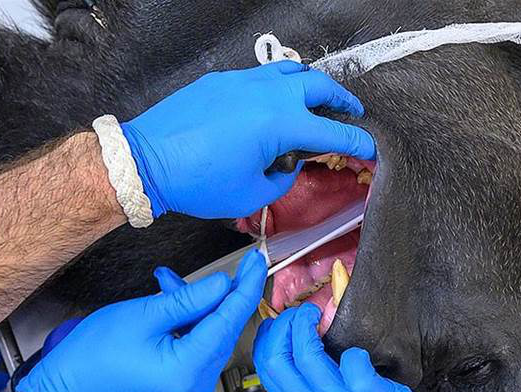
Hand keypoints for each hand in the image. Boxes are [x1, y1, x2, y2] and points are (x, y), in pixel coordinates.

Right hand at [18, 249, 267, 391]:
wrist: (70, 389)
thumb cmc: (96, 354)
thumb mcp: (145, 314)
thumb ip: (190, 300)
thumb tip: (224, 284)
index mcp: (189, 369)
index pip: (229, 321)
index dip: (246, 288)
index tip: (257, 262)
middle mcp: (198, 384)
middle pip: (223, 329)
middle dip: (221, 294)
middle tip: (234, 262)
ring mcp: (193, 387)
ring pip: (211, 334)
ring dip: (198, 306)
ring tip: (168, 284)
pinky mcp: (185, 383)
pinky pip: (199, 345)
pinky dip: (190, 322)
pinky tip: (170, 301)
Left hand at [120, 62, 376, 218]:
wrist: (148, 160)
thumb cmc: (199, 181)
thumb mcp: (252, 193)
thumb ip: (282, 178)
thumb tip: (288, 164)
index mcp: (282, 124)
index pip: (333, 132)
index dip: (358, 143)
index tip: (372, 150)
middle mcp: (268, 94)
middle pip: (319, 87)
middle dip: (342, 101)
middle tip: (353, 113)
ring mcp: (244, 81)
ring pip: (290, 70)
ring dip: (312, 84)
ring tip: (319, 98)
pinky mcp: (222, 80)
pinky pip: (261, 76)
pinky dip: (279, 85)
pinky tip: (274, 102)